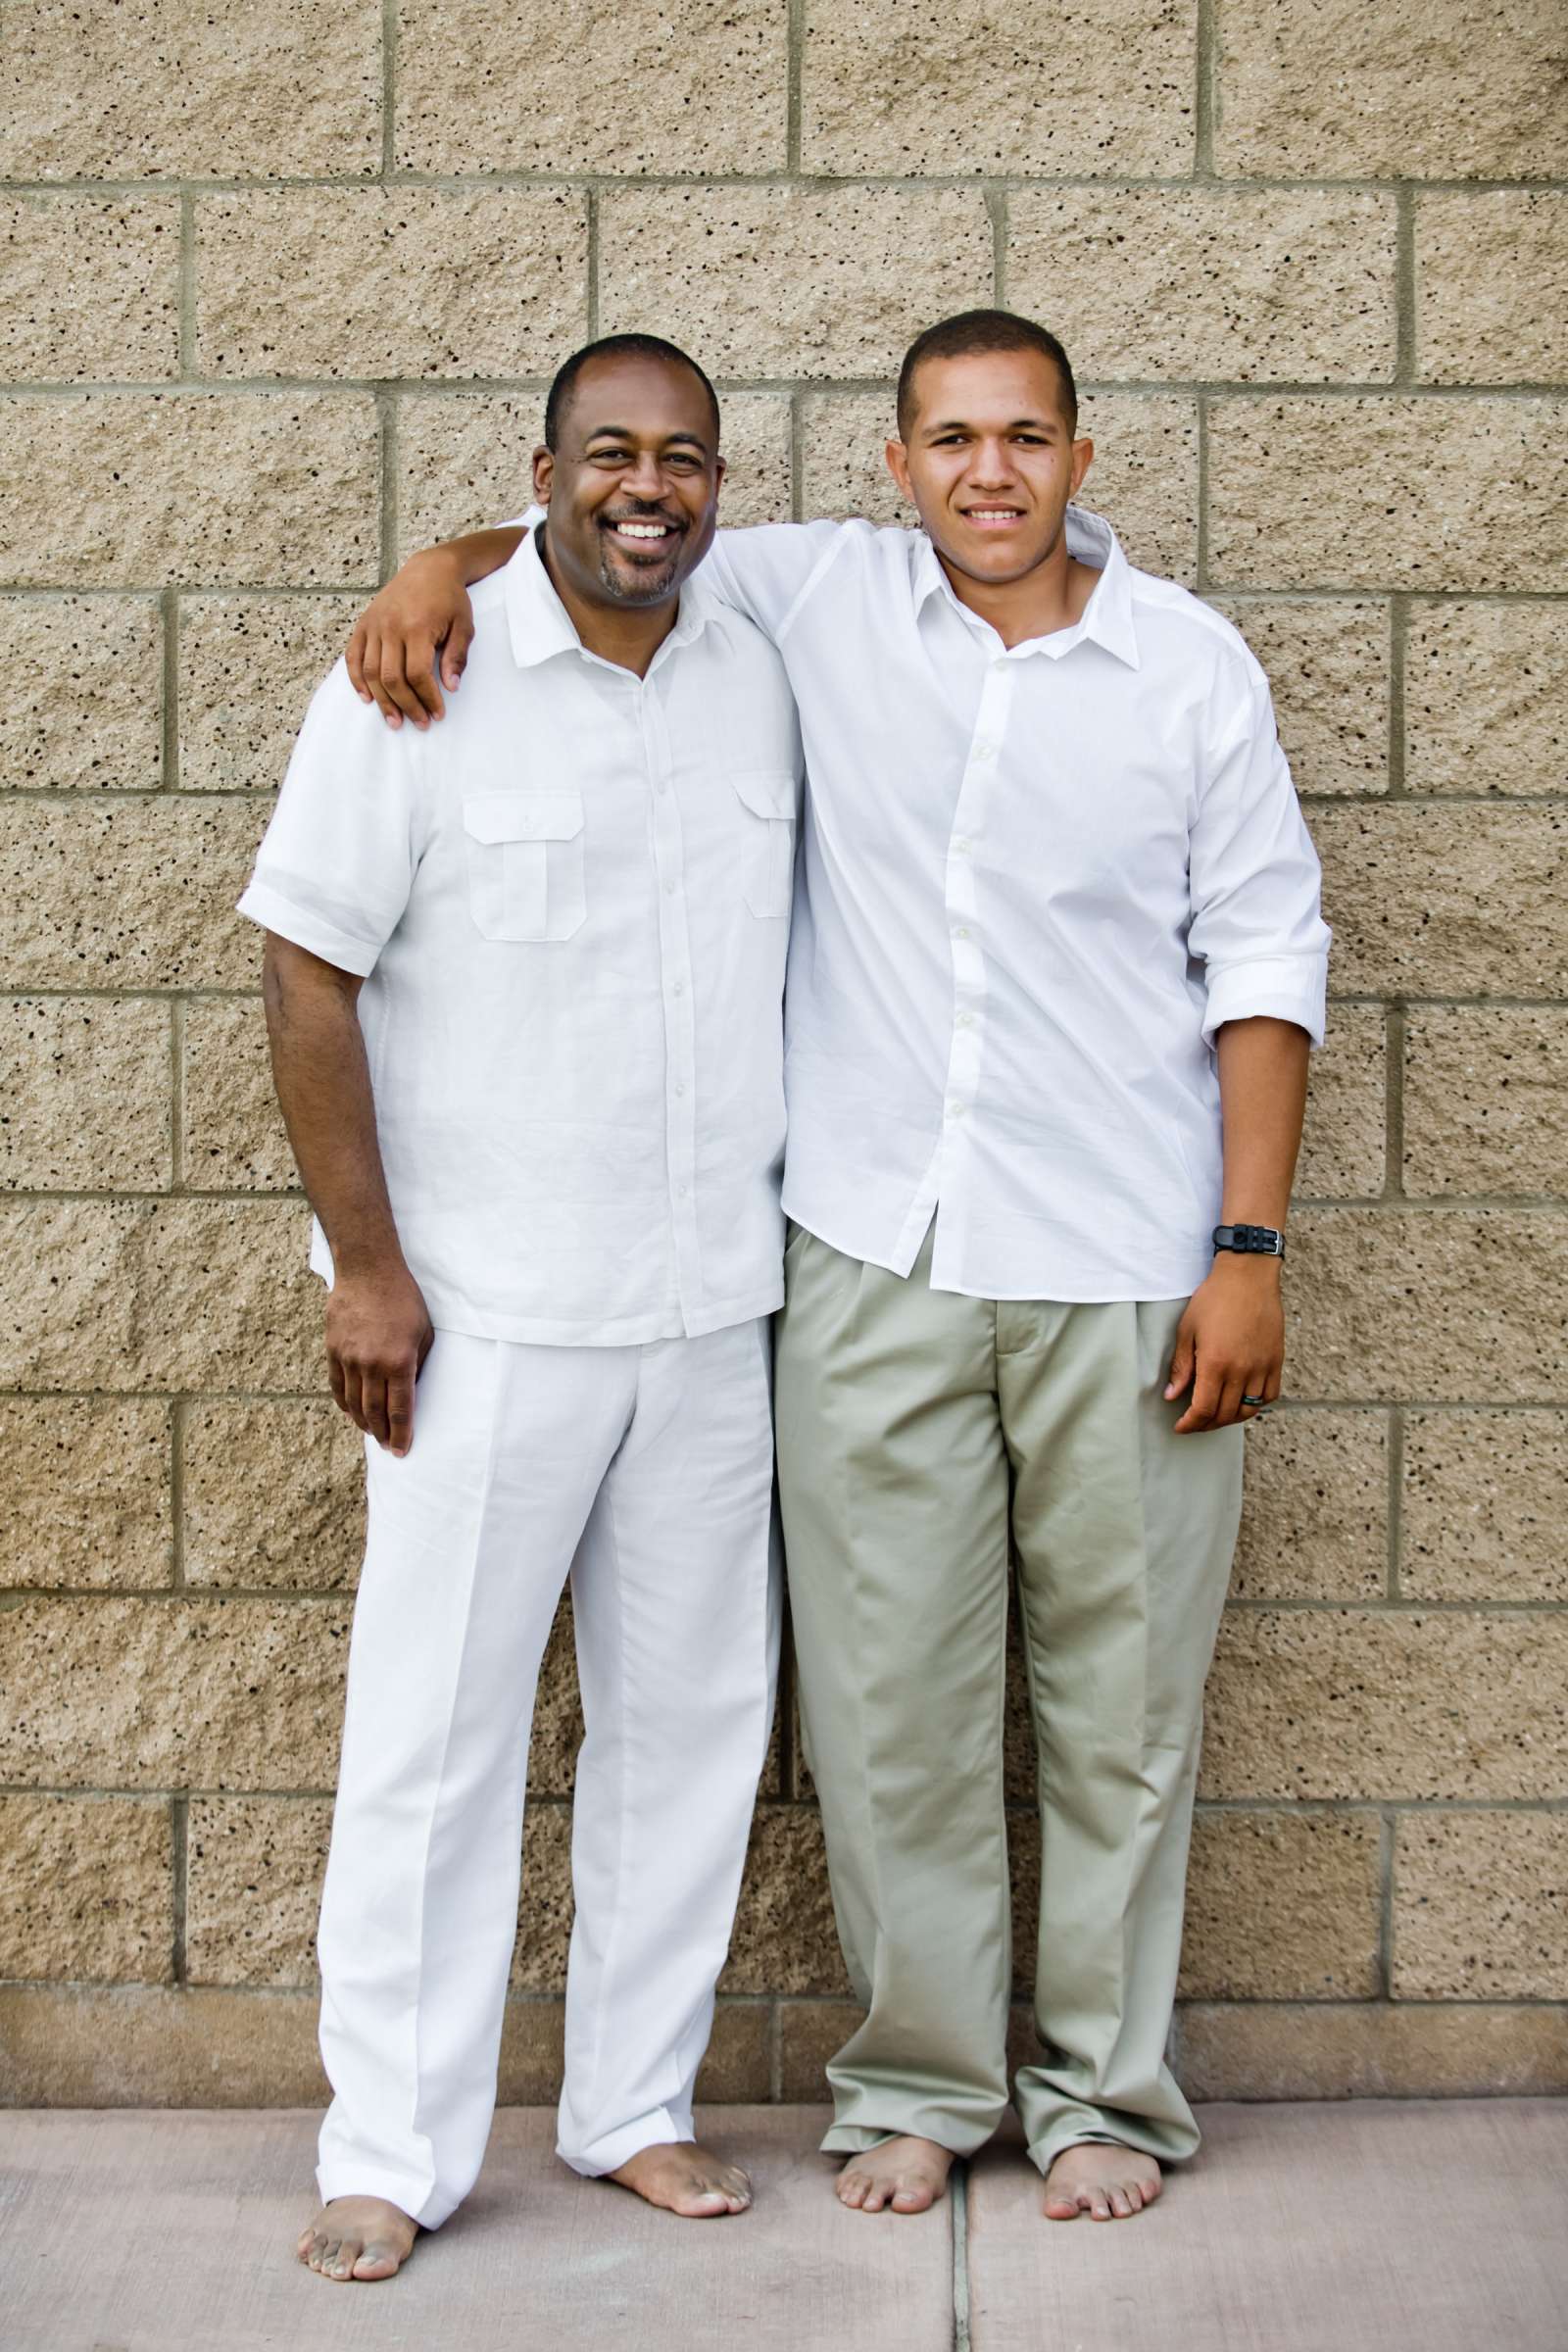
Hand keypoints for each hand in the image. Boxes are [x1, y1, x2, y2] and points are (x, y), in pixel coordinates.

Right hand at [325, 1263, 434, 1455]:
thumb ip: (416, 1364)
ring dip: (363, 1422)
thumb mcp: (423, 1332)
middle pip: (375, 1411)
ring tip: (372, 1432)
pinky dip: (344, 1403)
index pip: (400, 1410)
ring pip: (354, 1403)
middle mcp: (372, 1364)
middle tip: (388, 1446)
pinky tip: (352, 1412)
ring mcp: (349, 1358)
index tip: (402, 1450)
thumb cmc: (404, 1300)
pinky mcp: (333, 1350)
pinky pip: (337, 1386)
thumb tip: (409, 1392)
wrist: (368, 1271)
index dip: (401, 1434)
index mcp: (399, 1361)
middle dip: (383, 1434)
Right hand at [346, 551, 474, 730]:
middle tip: (420, 723)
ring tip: (395, 721)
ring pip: (371, 672)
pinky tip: (367, 698)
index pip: (417, 674)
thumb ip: (457, 657)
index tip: (438, 713)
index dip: (427, 698)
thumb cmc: (450, 599)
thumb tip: (450, 688)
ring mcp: (374, 625)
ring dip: (383, 701)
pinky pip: (353, 656)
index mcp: (417, 627)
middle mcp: (391, 627)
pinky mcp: (364, 623)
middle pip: (392, 678)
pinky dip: (357, 679)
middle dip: (407, 706)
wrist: (430, 569)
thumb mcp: (464, 626)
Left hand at [1164, 1256, 1283, 1434]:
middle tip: (1195, 1422)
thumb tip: (1171, 1395)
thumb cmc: (1214, 1298)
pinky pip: (1270, 1395)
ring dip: (1231, 1418)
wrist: (1248, 1276)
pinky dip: (1256, 1405)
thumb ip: (1181, 1367)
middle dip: (1207, 1424)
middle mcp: (1241, 1370)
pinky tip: (1243, 1401)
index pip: (1203, 1409)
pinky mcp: (1276, 1360)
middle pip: (1225, 1414)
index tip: (1181, 1426)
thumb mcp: (1187, 1330)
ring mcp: (1262, 1366)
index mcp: (1216, 1364)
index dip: (1191, 1424)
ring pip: (1249, 1409)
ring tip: (1217, 1415)